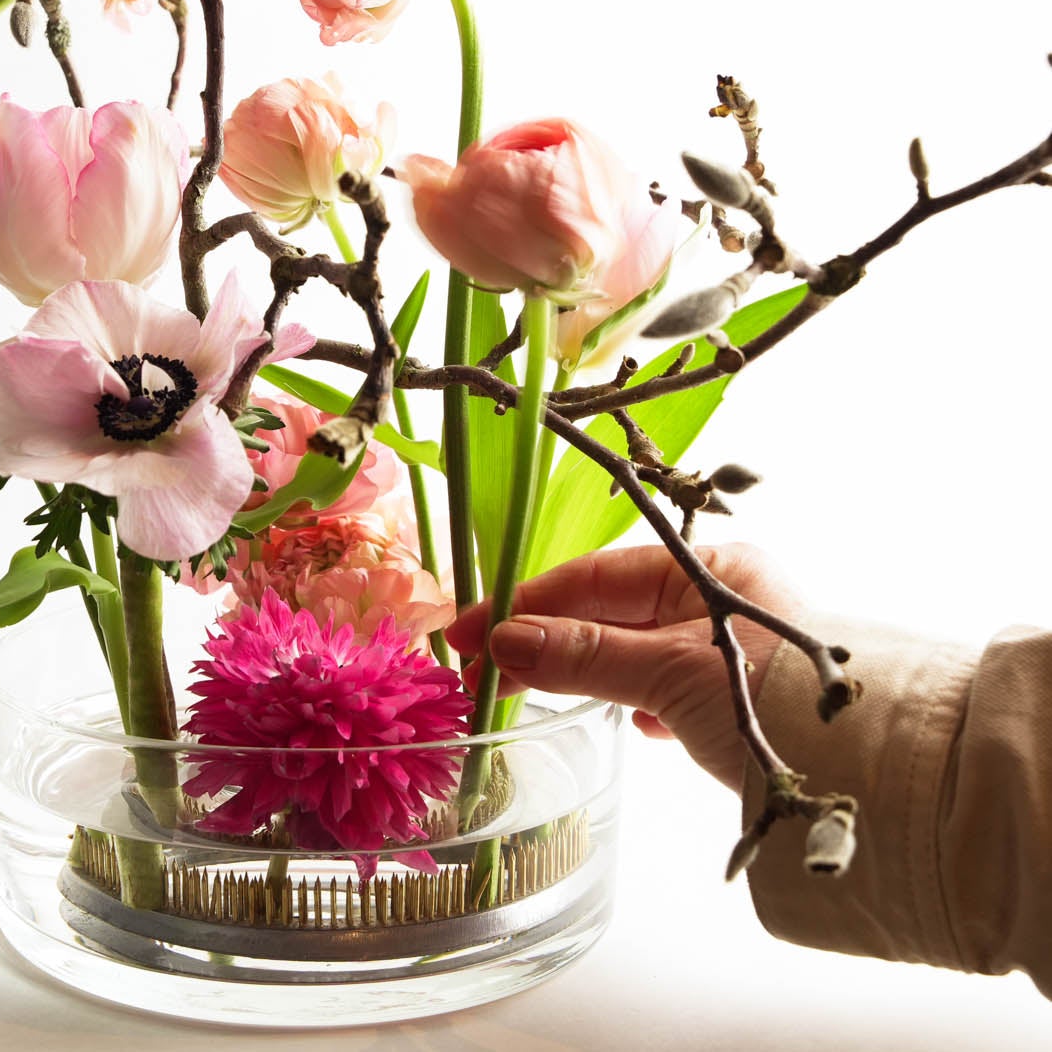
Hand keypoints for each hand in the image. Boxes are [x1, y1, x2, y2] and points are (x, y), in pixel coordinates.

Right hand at [445, 542, 801, 792]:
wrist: (876, 780)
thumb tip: (502, 642)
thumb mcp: (670, 673)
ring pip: (627, 652)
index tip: (470, 632)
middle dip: (544, 640)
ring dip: (580, 672)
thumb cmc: (778, 704)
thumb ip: (584, 657)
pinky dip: (632, 702)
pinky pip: (659, 688)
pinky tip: (629, 724)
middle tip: (480, 673)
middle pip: (605, 612)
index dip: (526, 602)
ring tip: (529, 696)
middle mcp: (712, 597)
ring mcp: (720, 649)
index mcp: (705, 566)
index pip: (593, 576)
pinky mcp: (729, 699)